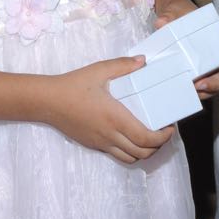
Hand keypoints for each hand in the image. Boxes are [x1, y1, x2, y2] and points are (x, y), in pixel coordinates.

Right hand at [46, 57, 174, 163]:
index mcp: (115, 118)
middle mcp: (110, 135)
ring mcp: (101, 143)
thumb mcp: (99, 70)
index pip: (146, 138)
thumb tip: (143, 60)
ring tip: (148, 138)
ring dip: (144, 152)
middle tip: (162, 132)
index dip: (162, 138)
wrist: (48, 101)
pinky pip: (116, 155)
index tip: (170, 128)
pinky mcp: (93, 145)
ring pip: (130, 159)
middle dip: (157, 146)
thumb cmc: (74, 85)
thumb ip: (123, 65)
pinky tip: (128, 137)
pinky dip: (129, 152)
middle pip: (142, 153)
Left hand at [153, 0, 218, 97]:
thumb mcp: (174, 11)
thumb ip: (169, 16)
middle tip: (199, 85)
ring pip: (213, 86)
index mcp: (216, 41)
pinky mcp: (193, 76)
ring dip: (204, 92)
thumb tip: (161, 23)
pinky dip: (193, 93)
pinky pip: (199, 89)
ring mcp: (205, 69)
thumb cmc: (179, 13)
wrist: (169, 19)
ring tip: (189, 91)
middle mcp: (214, 58)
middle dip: (215, 84)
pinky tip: (182, 92)